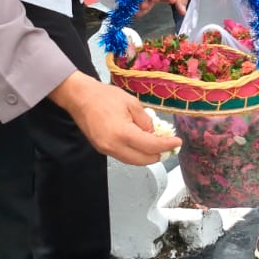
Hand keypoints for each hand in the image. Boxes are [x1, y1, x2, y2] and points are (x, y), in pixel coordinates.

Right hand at [49, 72, 179, 164]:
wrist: (80, 97)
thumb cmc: (105, 96)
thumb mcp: (132, 103)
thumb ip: (146, 121)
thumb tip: (154, 134)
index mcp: (122, 133)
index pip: (150, 146)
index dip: (166, 145)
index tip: (178, 142)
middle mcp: (113, 146)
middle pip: (143, 160)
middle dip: (158, 154)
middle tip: (168, 146)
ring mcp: (106, 150)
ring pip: (133, 161)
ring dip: (147, 156)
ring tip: (157, 145)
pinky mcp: (102, 149)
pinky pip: (123, 156)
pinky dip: (135, 153)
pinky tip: (141, 143)